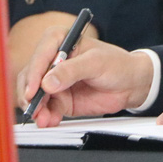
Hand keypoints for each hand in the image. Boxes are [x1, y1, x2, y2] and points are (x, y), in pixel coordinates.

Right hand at [16, 28, 152, 127]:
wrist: (131, 84)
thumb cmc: (116, 64)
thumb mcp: (96, 63)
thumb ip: (72, 71)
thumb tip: (48, 82)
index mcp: (59, 40)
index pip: (40, 55)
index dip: (34, 73)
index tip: (34, 90)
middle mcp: (52, 60)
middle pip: (31, 77)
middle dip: (31, 95)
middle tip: (35, 109)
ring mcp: (54, 81)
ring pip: (35, 96)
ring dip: (37, 109)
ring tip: (44, 119)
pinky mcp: (59, 99)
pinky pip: (46, 109)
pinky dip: (45, 116)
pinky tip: (50, 121)